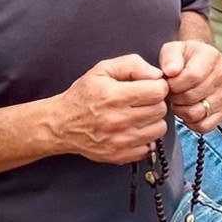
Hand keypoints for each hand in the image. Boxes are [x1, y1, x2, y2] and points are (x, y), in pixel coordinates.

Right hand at [54, 55, 169, 163]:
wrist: (61, 124)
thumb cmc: (83, 95)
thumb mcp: (102, 70)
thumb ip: (132, 65)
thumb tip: (157, 74)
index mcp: (114, 96)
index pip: (157, 91)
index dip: (157, 86)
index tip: (149, 87)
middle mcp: (118, 120)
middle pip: (160, 110)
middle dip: (155, 102)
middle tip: (143, 101)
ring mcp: (120, 141)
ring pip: (159, 129)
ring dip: (152, 121)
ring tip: (139, 115)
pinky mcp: (120, 156)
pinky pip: (149, 147)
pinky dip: (144, 138)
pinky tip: (133, 130)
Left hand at [159, 39, 221, 134]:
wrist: (194, 64)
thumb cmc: (181, 58)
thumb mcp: (172, 50)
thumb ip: (170, 57)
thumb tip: (171, 71)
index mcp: (211, 56)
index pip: (192, 76)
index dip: (174, 84)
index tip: (168, 82)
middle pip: (193, 96)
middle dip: (175, 97)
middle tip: (171, 93)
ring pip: (198, 113)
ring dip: (181, 111)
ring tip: (177, 101)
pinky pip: (205, 126)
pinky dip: (191, 123)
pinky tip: (186, 112)